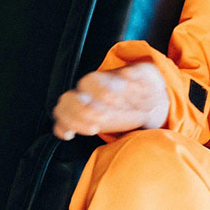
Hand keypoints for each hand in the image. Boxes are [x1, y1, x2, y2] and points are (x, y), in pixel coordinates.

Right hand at [52, 62, 168, 139]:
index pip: (90, 82)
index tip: (115, 101)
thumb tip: (127, 74)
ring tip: (94, 128)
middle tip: (102, 118)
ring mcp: (82, 107)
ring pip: (63, 109)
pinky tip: (70, 135)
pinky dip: (62, 129)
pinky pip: (61, 124)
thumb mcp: (147, 76)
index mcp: (101, 80)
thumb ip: (140, 74)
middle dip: (83, 109)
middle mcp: (87, 92)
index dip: (100, 92)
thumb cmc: (142, 87)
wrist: (144, 102)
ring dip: (74, 120)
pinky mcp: (81, 122)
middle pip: (71, 97)